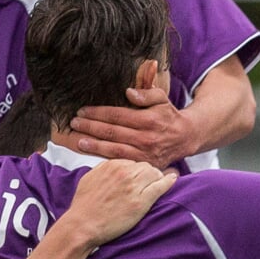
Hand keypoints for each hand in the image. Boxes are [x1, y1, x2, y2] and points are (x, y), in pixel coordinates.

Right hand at [60, 159, 177, 247]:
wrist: (83, 224)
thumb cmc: (84, 205)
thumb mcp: (89, 178)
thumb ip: (103, 168)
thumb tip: (113, 166)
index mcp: (112, 165)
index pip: (133, 162)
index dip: (137, 170)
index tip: (140, 177)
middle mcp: (123, 172)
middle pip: (146, 166)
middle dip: (149, 173)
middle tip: (150, 182)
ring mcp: (133, 187)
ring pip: (155, 173)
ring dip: (158, 177)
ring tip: (159, 183)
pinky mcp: (141, 202)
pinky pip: (160, 186)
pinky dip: (169, 181)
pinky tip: (173, 179)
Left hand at [70, 86, 192, 168]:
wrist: (185, 137)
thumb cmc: (168, 115)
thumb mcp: (162, 98)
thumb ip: (147, 93)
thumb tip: (128, 93)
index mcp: (148, 120)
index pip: (117, 115)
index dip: (97, 113)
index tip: (82, 110)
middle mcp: (145, 138)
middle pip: (111, 132)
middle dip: (90, 127)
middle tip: (74, 123)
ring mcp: (144, 154)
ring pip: (113, 149)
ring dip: (94, 145)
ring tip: (78, 140)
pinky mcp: (144, 165)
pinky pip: (121, 162)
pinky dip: (105, 158)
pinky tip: (93, 154)